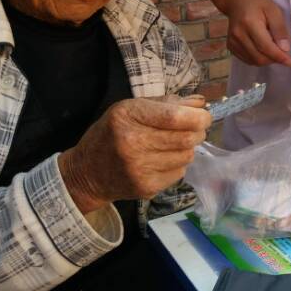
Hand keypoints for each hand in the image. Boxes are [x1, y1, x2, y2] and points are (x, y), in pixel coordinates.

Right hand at [58, 96, 211, 213]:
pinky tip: (162, 160)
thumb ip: (167, 103)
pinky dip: (177, 164)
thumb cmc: (112, 133)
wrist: (87, 172)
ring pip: (187, 156)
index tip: (204, 116)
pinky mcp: (146, 187)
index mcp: (128, 117)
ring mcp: (139, 169)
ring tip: (172, 144)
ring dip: (187, 148)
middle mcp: (132, 143)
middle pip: (187, 138)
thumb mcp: (132, 108)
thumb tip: (201, 103)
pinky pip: (179, 172)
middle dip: (198, 131)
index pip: (175, 117)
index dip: (198, 117)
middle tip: (194, 129)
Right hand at [224, 0, 290, 66]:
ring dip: (267, 60)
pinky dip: (258, 59)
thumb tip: (284, 49)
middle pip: (259, 57)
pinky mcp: (230, 47)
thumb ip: (279, 29)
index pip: (265, 47)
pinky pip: (247, 60)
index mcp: (249, 23)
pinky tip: (264, 50)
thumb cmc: (258, 4)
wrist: (238, 2)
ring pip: (253, 61)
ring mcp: (232, 42)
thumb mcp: (274, 11)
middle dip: (274, 60)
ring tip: (274, 49)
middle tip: (284, 55)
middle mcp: (238, 34)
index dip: (278, 56)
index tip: (290, 62)